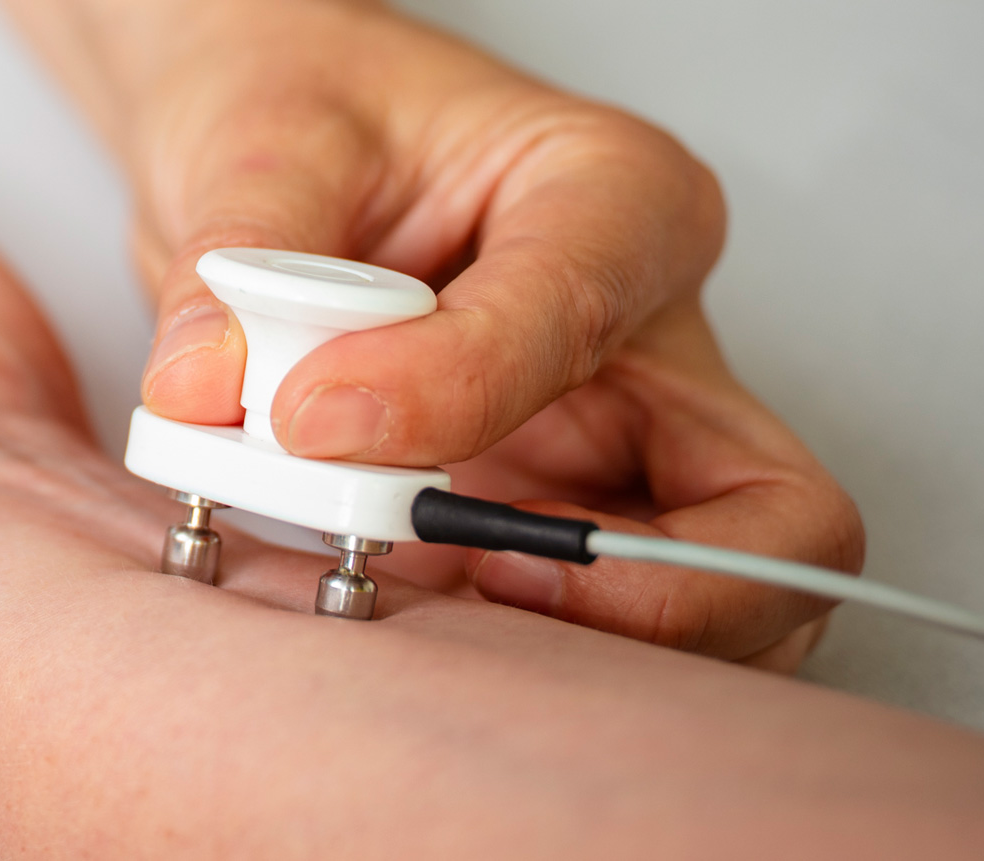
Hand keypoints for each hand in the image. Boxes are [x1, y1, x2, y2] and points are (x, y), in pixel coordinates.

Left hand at [3, 0, 861, 666]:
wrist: (272, 150)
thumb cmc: (306, 116)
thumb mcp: (259, 147)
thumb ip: (238, 264)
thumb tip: (212, 389)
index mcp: (612, 197)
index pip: (583, 316)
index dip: (448, 393)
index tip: (310, 420)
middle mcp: (649, 336)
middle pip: (772, 519)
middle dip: (641, 592)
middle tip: (461, 578)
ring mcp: (614, 447)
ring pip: (710, 603)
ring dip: (573, 639)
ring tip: (409, 603)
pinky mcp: (543, 522)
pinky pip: (579, 631)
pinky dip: (499, 652)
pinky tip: (386, 617)